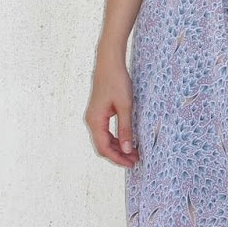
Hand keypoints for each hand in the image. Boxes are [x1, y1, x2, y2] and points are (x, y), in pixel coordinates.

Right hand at [85, 52, 139, 166]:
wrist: (109, 63)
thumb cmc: (117, 82)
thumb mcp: (125, 106)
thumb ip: (126, 129)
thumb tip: (127, 149)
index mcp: (95, 121)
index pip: (104, 148)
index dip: (118, 158)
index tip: (132, 163)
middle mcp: (91, 121)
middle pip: (103, 146)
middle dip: (119, 155)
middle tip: (136, 160)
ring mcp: (94, 117)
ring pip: (104, 140)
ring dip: (118, 147)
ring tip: (134, 152)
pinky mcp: (99, 113)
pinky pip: (105, 131)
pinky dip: (116, 138)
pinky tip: (128, 140)